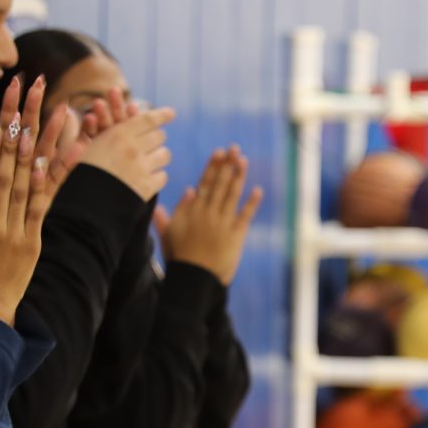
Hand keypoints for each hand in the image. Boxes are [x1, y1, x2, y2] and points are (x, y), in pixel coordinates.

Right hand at [0, 76, 67, 324]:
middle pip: (4, 174)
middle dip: (14, 138)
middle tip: (22, 110)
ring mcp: (15, 233)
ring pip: (24, 187)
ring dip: (34, 153)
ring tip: (41, 125)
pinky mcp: (32, 242)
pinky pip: (40, 209)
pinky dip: (44, 185)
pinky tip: (49, 161)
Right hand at [77, 88, 175, 200]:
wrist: (84, 206)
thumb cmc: (80, 174)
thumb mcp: (86, 146)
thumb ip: (101, 132)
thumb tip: (106, 118)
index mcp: (117, 135)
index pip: (147, 119)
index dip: (161, 115)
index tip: (171, 113)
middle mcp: (133, 148)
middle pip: (159, 136)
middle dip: (156, 138)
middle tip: (151, 143)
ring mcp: (142, 168)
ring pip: (164, 155)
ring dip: (158, 157)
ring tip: (151, 162)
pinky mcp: (148, 187)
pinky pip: (162, 176)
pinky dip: (156, 177)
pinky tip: (148, 179)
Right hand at [158, 146, 263, 284]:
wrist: (193, 279)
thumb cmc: (179, 257)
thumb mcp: (170, 233)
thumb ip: (175, 211)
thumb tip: (188, 190)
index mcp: (193, 211)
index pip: (204, 183)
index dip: (212, 166)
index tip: (219, 152)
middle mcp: (208, 213)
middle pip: (219, 184)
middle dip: (227, 165)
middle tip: (235, 148)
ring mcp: (222, 223)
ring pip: (232, 195)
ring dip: (238, 177)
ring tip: (244, 161)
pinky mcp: (235, 235)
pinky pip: (245, 215)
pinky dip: (251, 203)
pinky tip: (257, 190)